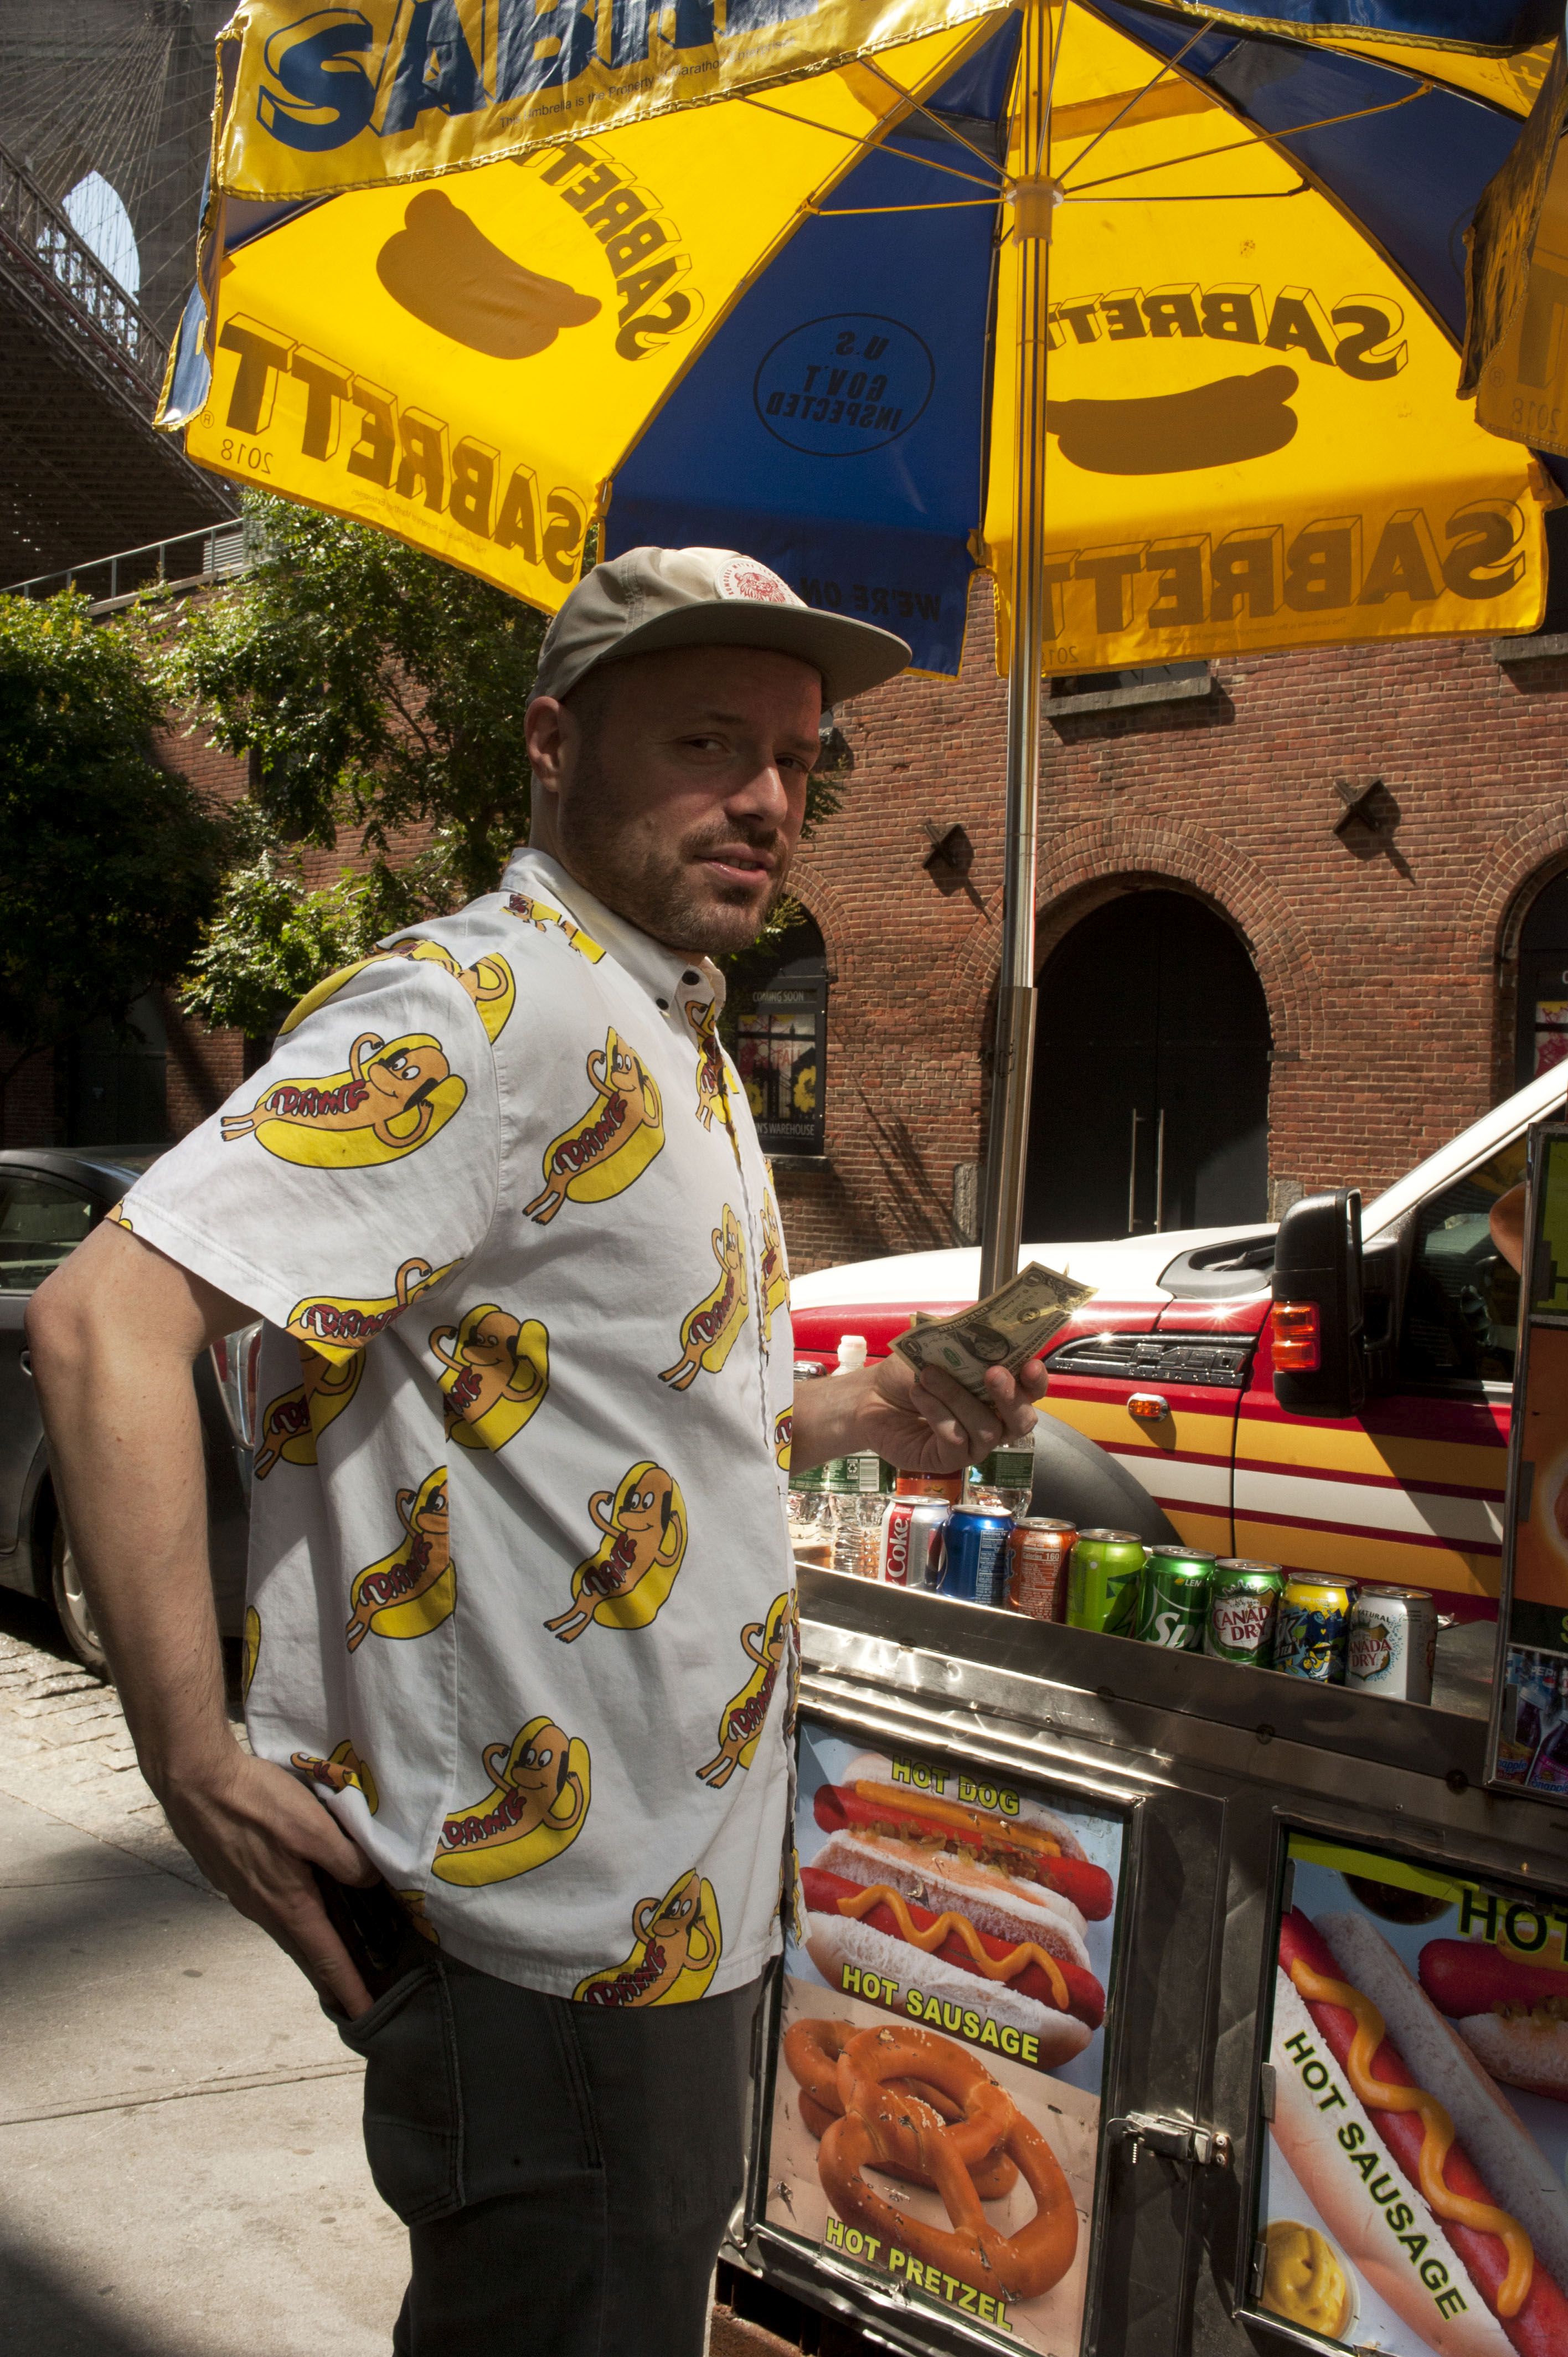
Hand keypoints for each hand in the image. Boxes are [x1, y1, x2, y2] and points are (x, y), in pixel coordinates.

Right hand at [158, 1747, 382, 2018]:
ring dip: (311, 1945)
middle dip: (330, 1975)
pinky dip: (291, 1919)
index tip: (364, 2015)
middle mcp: (262, 1908)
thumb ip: (347, 1858)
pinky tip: (300, 1904)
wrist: (195, 1783)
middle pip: (304, 1950)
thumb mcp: (314, 1826)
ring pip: (286, 1929)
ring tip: (333, 1953)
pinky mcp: (233, 1876)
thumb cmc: (255, 1802)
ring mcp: (243, 1894)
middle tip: (354, 1994)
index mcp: (288, 1903)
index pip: (325, 1957)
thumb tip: (369, 1882)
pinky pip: (269, 1908)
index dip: (348, 1987)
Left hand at [842, 1352, 1047, 1479]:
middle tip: (993, 1373)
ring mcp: (972, 1445)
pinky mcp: (948, 1460)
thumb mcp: (939, 1349)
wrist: (872, 1396)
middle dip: (1011, 1396)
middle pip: (1021, 1421)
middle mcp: (992, 1421)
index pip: (1031, 1392)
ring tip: (929, 1376)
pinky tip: (919, 1393)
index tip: (1030, 1364)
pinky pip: (955, 1440)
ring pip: (986, 1429)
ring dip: (958, 1397)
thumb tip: (986, 1326)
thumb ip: (965, 1342)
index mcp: (998, 1392)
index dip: (1036, 1382)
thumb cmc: (911, 1373)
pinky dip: (937, 1413)